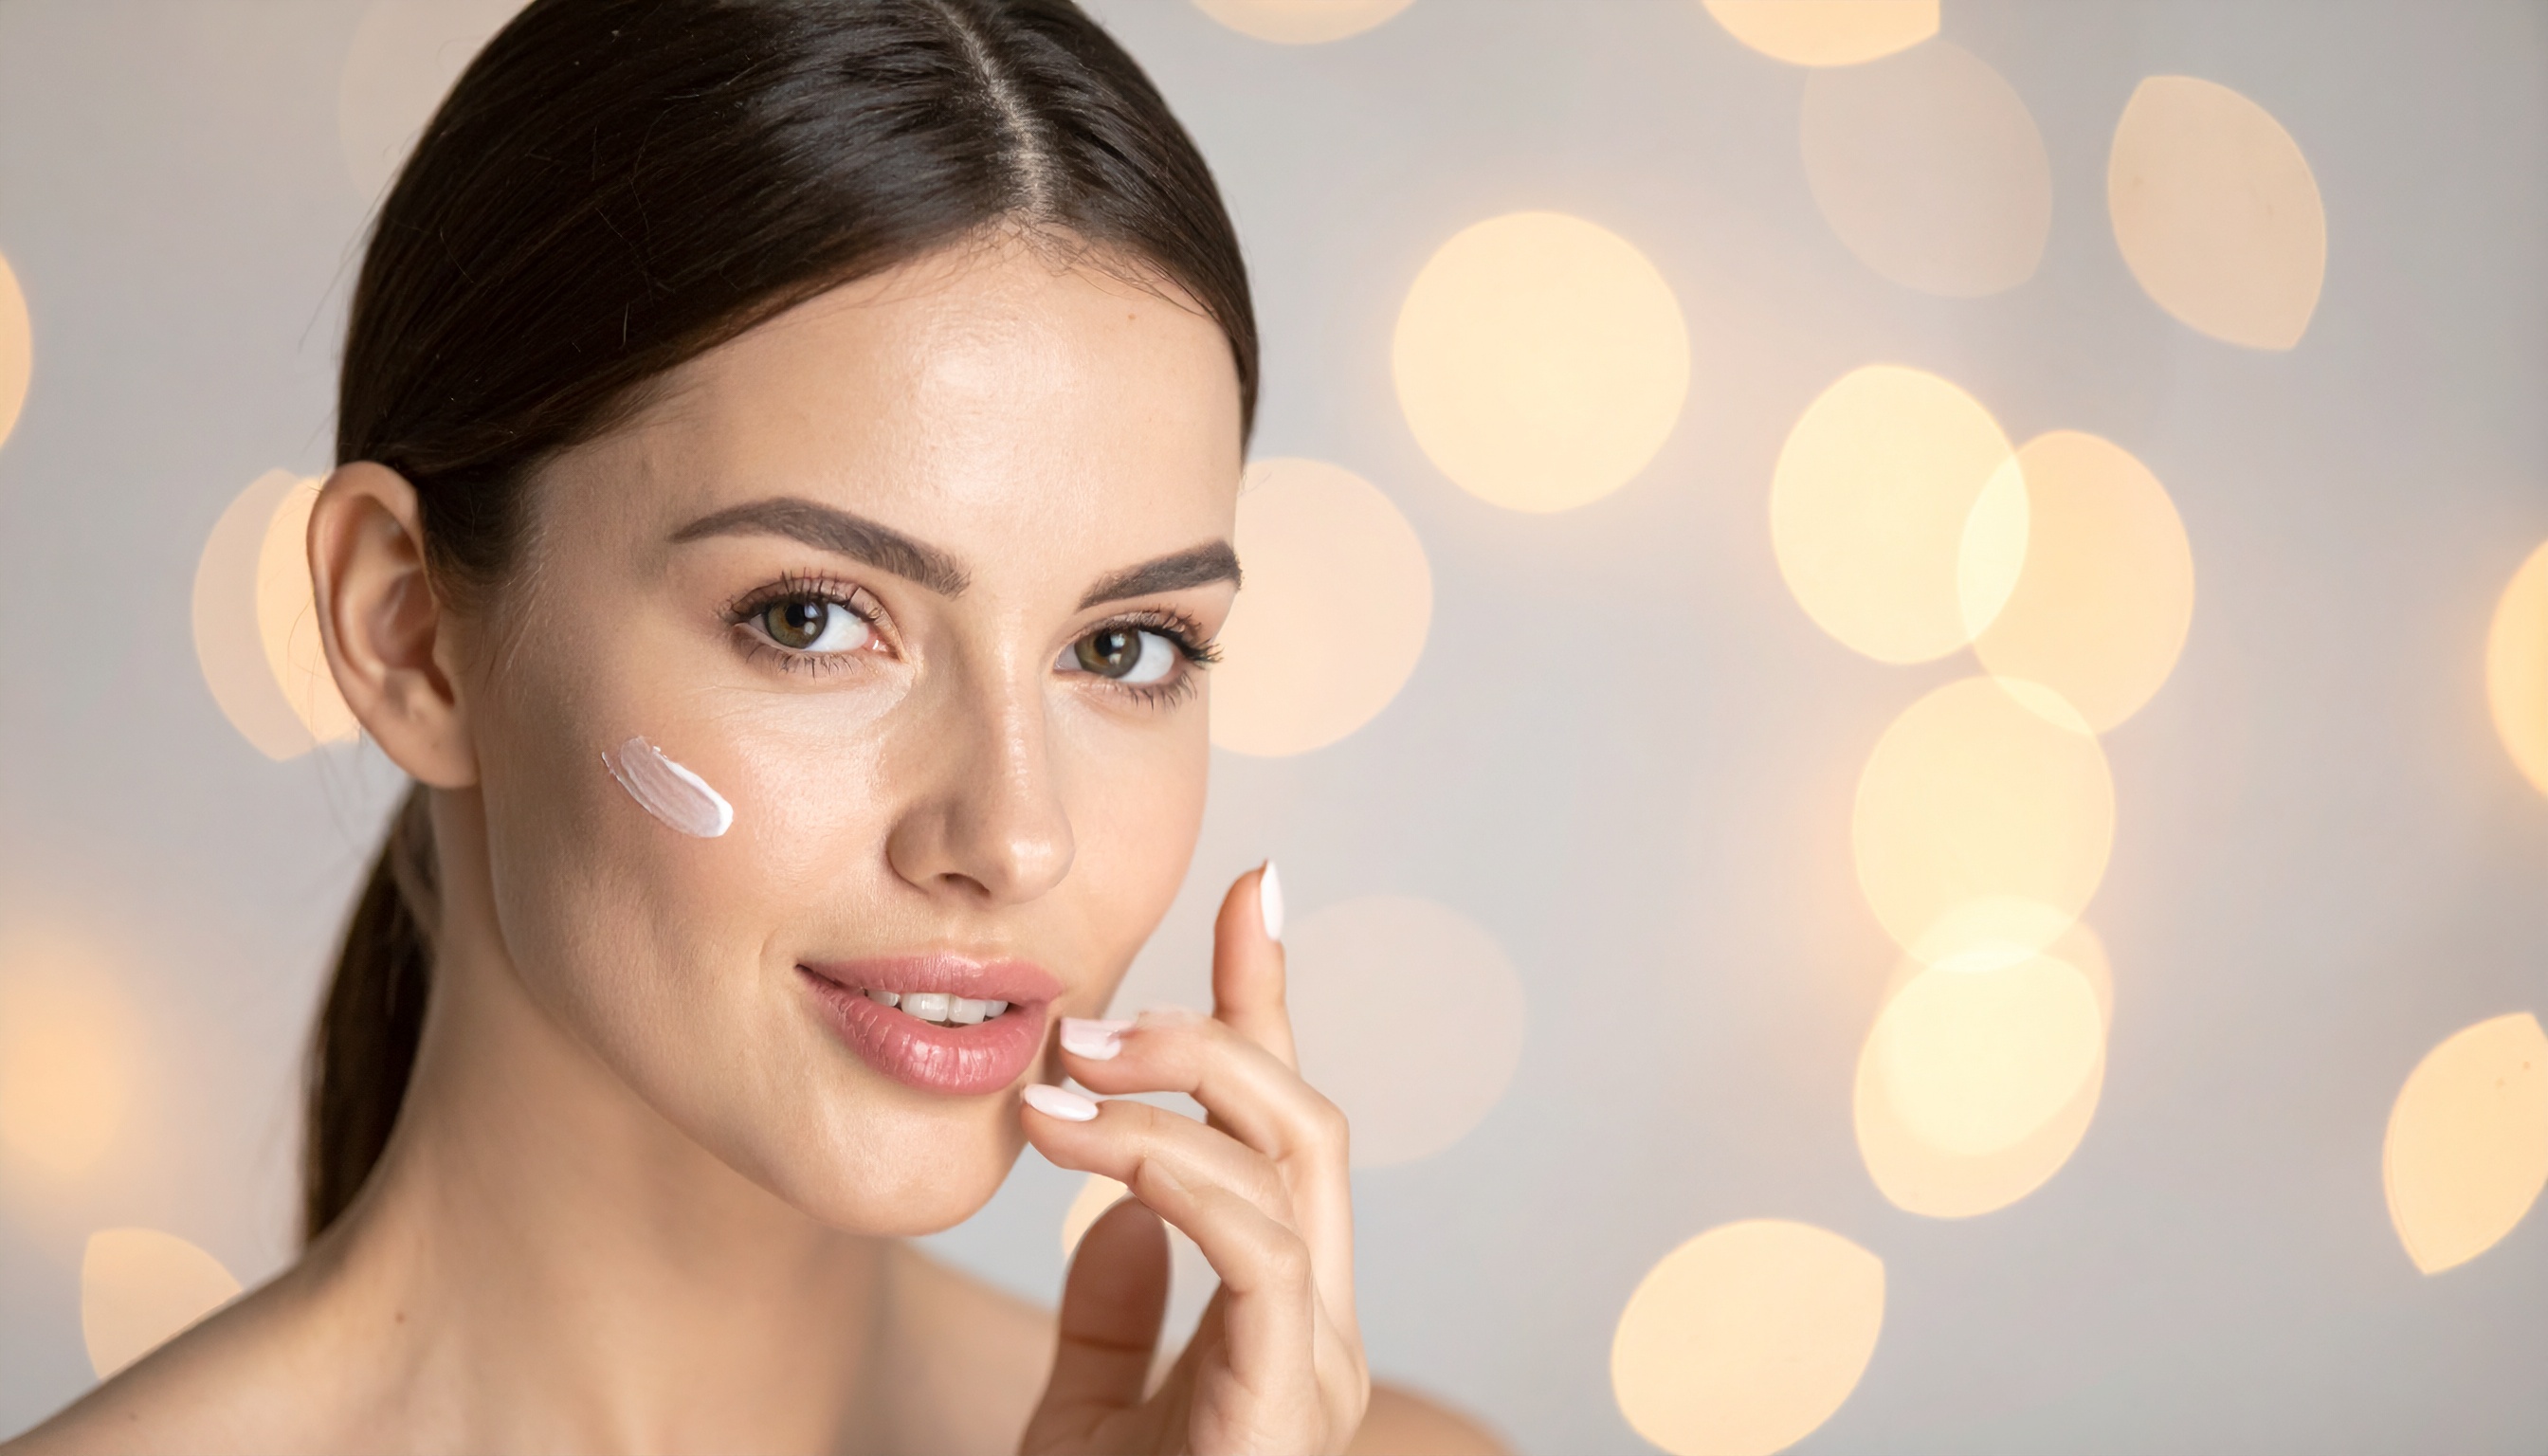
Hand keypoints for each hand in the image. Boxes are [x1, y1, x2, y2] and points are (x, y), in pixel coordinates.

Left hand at [1018, 864, 1367, 1454]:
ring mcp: (1316, 1370)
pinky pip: (1257, 1252)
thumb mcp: (1086, 1416)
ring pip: (1295, 1160)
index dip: (1270, 1000)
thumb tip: (1127, 1205)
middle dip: (1214, 1024)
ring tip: (1057, 1070)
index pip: (1284, 1127)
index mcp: (1282, 1318)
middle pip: (1304, 1118)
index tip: (1250, 883)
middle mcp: (1320, 1331)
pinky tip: (1090, 1147)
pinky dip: (1177, 1171)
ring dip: (1176, 1086)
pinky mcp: (1284, 1410)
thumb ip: (1118, 1310)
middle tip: (1082, 1005)